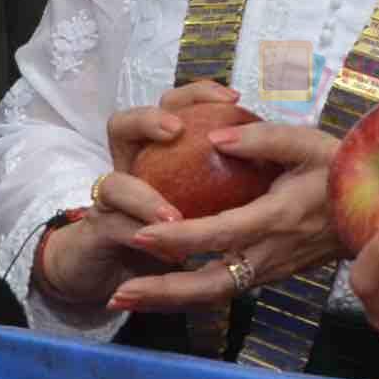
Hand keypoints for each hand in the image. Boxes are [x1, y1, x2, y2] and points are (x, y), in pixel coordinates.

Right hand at [31, 81, 241, 311]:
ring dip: (144, 197)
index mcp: (159, 153)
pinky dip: (141, 239)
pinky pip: (115, 227)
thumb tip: (279, 162)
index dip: (198, 95)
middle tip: (175, 130)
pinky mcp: (99, 233)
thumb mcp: (211, 204)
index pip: (172, 106)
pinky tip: (172, 252)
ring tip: (173, 215)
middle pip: (123, 125)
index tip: (233, 99)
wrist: (121, 283)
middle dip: (147, 121)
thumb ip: (233, 180)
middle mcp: (130, 168)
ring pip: (115, 183)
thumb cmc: (173, 237)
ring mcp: (109, 201)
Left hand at [106, 117, 343, 314]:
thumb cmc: (342, 171)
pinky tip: (156, 287)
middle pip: (209, 285)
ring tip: (123, 297)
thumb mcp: (309, 142)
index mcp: (277, 218)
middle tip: (119, 294)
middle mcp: (270, 253)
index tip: (141, 234)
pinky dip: (186, 293)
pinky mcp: (268, 275)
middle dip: (162, 292)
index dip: (179, 237)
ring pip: (212, 295)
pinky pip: (222, 289)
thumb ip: (261, 138)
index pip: (221, 233)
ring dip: (168, 300)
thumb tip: (213, 136)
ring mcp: (269, 271)